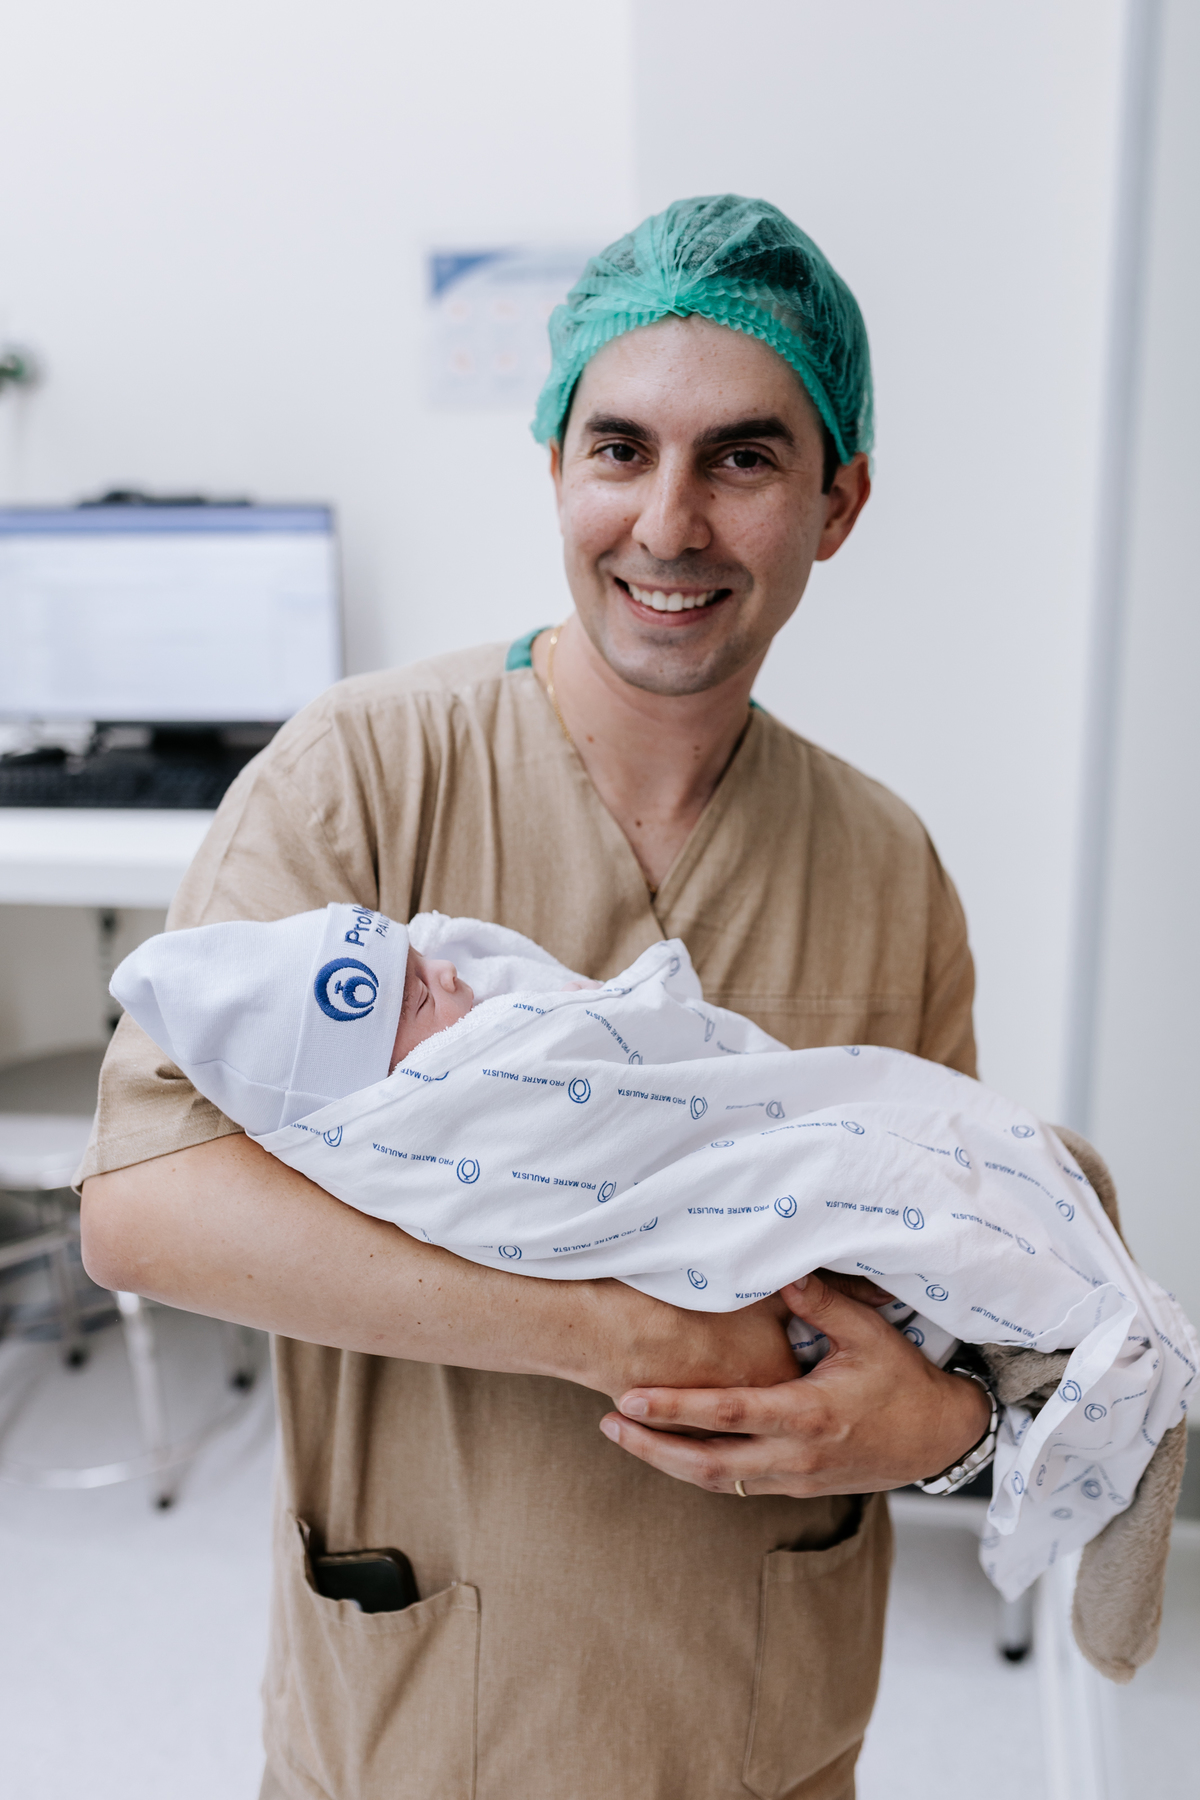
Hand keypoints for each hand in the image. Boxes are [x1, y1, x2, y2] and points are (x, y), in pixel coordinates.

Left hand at [598, 1272, 991, 1495]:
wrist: (942, 1439)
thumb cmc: (905, 1381)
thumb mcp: (869, 1334)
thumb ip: (821, 1304)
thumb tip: (780, 1271)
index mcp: (807, 1416)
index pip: (726, 1415)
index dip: (673, 1408)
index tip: (629, 1399)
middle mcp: (795, 1456)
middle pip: (708, 1464)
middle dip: (652, 1448)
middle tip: (607, 1425)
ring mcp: (797, 1478)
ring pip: (719, 1481)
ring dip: (669, 1462)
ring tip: (625, 1437)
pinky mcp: (800, 1486)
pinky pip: (740, 1483)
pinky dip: (701, 1469)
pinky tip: (673, 1449)